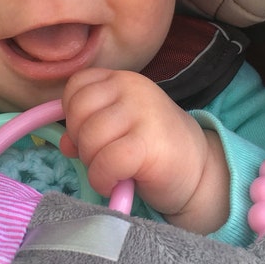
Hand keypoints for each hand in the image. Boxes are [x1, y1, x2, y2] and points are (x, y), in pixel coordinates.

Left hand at [60, 68, 229, 232]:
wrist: (200, 170)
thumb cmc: (154, 148)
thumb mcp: (119, 129)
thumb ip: (89, 127)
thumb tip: (64, 143)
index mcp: (122, 79)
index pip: (77, 85)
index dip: (72, 114)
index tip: (88, 134)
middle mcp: (132, 88)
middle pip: (78, 111)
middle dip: (80, 141)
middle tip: (99, 158)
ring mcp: (142, 113)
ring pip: (89, 137)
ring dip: (91, 163)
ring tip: (109, 172)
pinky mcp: (149, 143)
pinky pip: (106, 161)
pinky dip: (102, 178)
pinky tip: (114, 184)